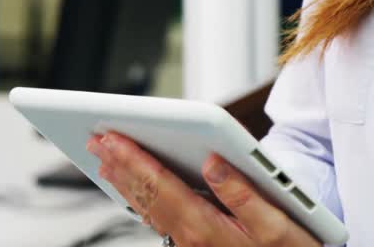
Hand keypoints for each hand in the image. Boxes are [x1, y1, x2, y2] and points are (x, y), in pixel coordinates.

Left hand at [88, 132, 320, 246]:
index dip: (134, 158)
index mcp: (206, 228)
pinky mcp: (193, 246)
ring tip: (105, 160)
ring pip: (147, 209)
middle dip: (120, 165)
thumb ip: (244, 193)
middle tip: (96, 140)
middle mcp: (190, 239)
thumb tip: (214, 161)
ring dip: (125, 182)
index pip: (161, 185)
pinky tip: (134, 191)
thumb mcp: (276, 225)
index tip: (113, 137)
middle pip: (146, 196)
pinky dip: (140, 200)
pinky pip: (158, 219)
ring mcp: (188, 245)